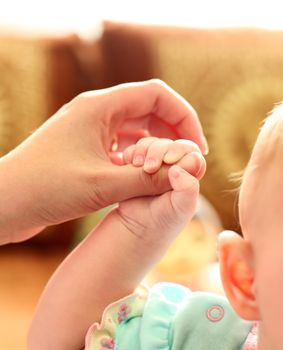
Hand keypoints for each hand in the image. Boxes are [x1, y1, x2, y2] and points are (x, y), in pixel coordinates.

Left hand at [0, 80, 207, 243]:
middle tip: (189, 158)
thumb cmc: (44, 188)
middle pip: (148, 109)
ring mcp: (90, 130)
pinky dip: (138, 156)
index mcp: (100, 107)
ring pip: (135, 128)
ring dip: (156, 145)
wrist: (4, 204)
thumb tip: (185, 176)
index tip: (197, 145)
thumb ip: (147, 180)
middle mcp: (96, 113)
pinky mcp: (85, 148)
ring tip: (170, 167)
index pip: (156, 95)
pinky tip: (145, 174)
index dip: (183, 116)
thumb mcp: (102, 185)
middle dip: (173, 131)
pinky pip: (121, 145)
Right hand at [116, 137, 205, 248]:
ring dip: (143, 150)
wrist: (136, 229)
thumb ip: (188, 188)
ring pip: (151, 144)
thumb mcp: (181, 208)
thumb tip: (182, 166)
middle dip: (158, 150)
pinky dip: (131, 154)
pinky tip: (128, 165)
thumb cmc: (164, 221)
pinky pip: (134, 150)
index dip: (180, 150)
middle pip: (169, 144)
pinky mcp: (136, 166)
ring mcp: (154, 165)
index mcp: (190, 173)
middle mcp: (174, 166)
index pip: (190, 150)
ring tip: (137, 166)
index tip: (168, 161)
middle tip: (149, 168)